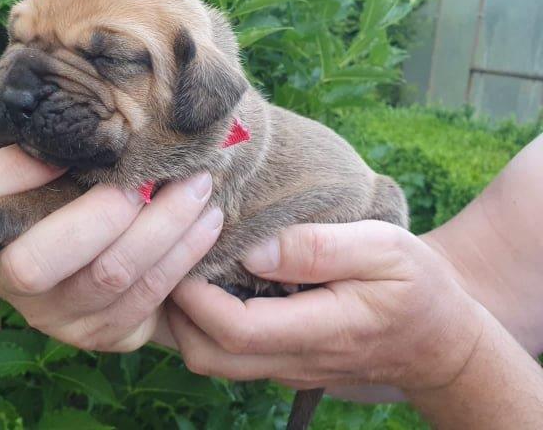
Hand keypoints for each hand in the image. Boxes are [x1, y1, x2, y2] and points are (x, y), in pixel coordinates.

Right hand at [0, 145, 222, 351]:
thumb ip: (55, 132)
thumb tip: (76, 65)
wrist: (122, 246)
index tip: (70, 143)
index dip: (9, 169)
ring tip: (198, 186)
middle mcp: (5, 276)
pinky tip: (207, 220)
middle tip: (144, 182)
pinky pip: (146, 297)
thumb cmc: (84, 184)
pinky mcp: (98, 334)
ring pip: (107, 277)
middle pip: (31, 263)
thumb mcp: (63, 159)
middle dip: (98, 217)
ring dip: (163, 227)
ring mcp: (50, 315)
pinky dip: (183, 252)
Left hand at [166, 220, 486, 390]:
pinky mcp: (283, 361)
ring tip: (182, 261)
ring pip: (211, 359)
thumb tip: (252, 250)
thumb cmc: (419, 287)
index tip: (182, 244)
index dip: (194, 294)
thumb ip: (318, 248)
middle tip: (169, 253)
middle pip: (207, 354)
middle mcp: (294, 359)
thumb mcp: (384, 250)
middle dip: (174, 310)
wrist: (442, 341)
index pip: (235, 329)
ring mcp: (285, 366)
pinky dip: (203, 321)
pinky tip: (207, 279)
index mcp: (321, 331)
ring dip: (184, 317)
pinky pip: (228, 352)